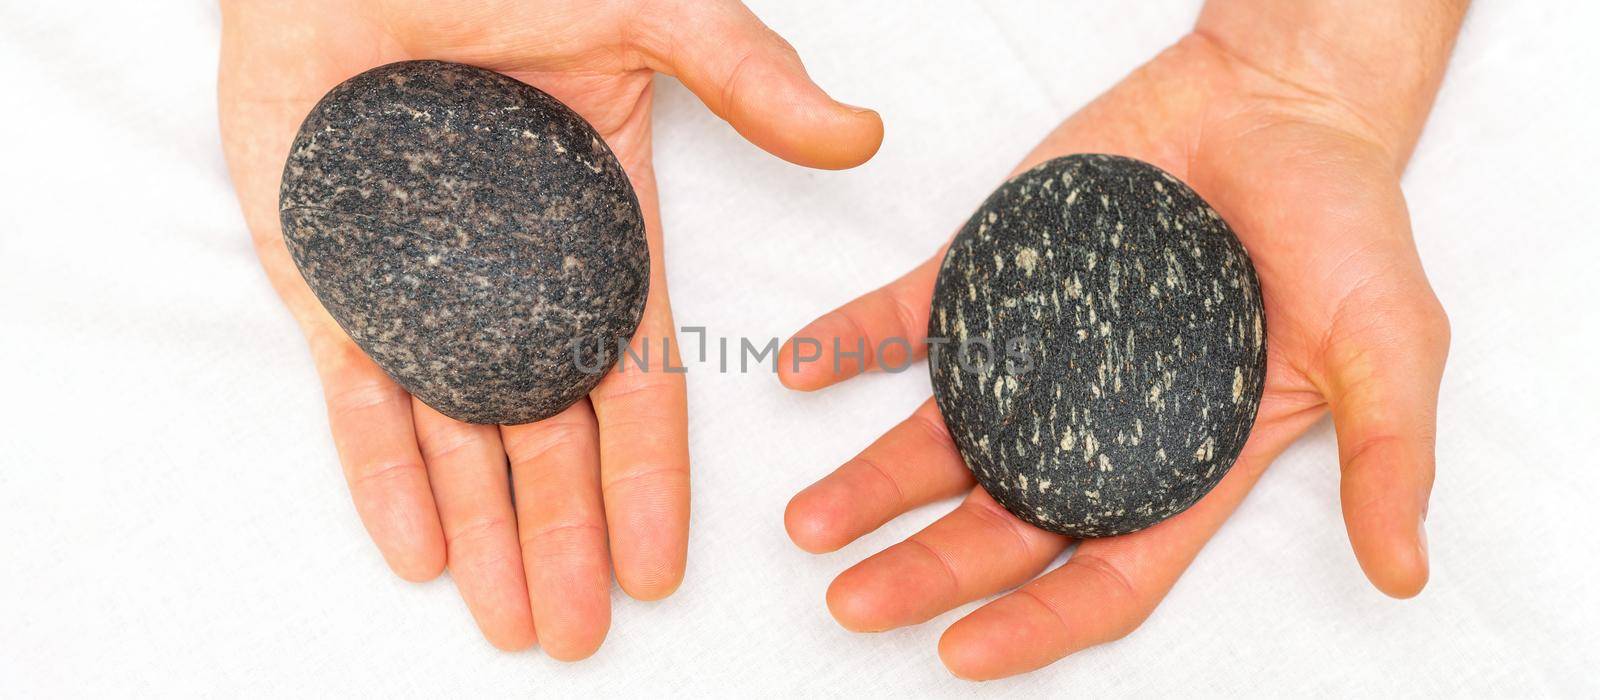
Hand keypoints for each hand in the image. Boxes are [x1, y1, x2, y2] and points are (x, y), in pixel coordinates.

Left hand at [219, 0, 880, 658]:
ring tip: (508, 625)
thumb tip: (855, 133)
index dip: (648, 479)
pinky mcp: (332, 280)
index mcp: (603, 233)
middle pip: (550, 438)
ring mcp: (423, 288)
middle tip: (575, 637)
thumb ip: (745, 75)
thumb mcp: (645, 12)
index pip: (637, 382)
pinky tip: (414, 552)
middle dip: (564, 540)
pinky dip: (383, 473)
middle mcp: (518, 281)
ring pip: (460, 437)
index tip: (659, 568)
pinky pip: (359, 393)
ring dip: (485, 535)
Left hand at [778, 6, 1457, 678]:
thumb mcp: (1390, 341)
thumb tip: (1404, 574)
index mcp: (1183, 461)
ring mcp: (1034, 351)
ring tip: (807, 520)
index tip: (959, 653)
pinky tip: (800, 369)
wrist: (1276, 101)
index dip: (1036, 624)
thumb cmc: (1341, 223)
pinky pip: (909, 319)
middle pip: (1000, 524)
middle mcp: (1092, 422)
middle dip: (925, 571)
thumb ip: (1388, 453)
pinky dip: (852, 342)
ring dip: (870, 482)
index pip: (1103, 572)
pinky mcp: (991, 273)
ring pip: (942, 439)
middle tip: (851, 598)